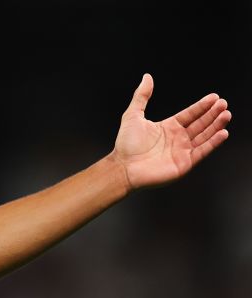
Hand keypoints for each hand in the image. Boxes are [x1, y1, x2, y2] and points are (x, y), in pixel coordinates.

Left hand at [114, 73, 231, 189]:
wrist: (122, 168)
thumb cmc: (126, 145)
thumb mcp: (132, 115)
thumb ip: (141, 96)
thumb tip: (147, 77)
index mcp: (168, 127)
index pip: (190, 114)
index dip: (202, 106)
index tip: (214, 97)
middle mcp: (177, 138)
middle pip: (200, 124)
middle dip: (212, 114)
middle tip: (223, 104)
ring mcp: (182, 151)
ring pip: (204, 136)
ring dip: (216, 125)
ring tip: (226, 115)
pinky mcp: (184, 163)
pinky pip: (202, 151)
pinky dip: (213, 143)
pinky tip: (222, 133)